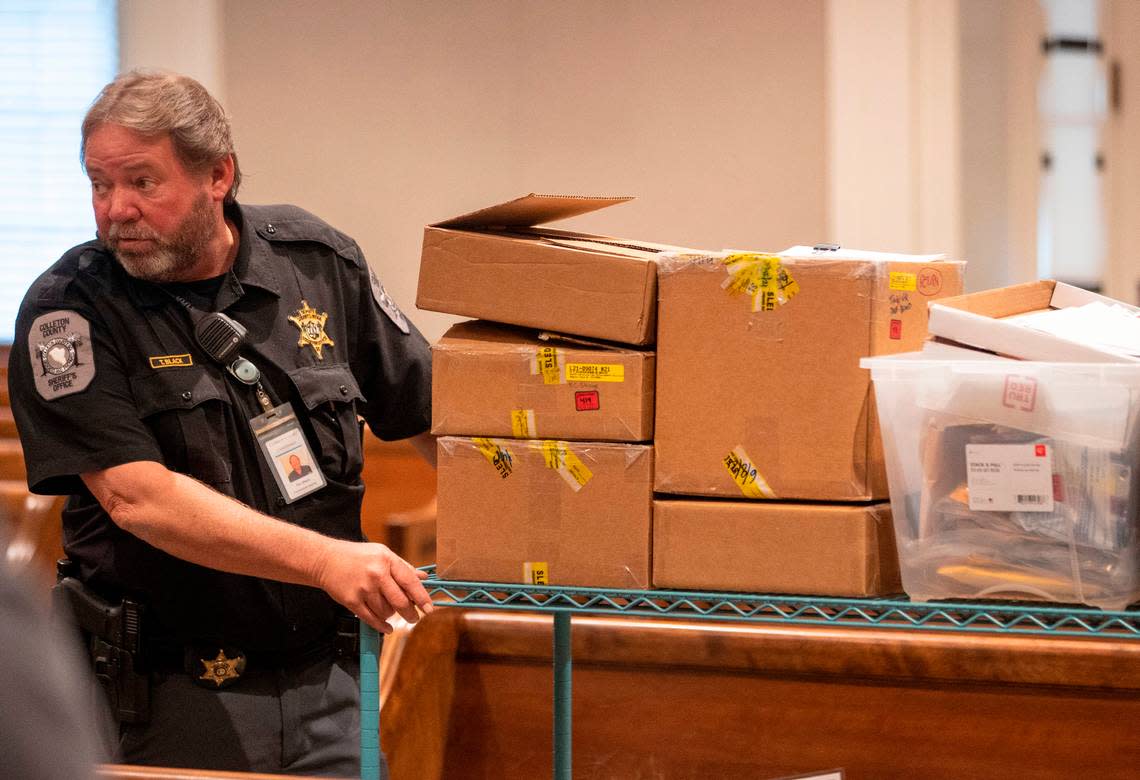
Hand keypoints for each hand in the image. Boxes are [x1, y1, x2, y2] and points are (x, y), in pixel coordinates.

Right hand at [315, 540, 432, 633]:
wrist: (325, 560)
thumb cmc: (356, 556)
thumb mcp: (382, 554)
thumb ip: (403, 567)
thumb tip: (423, 578)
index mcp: (386, 560)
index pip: (410, 582)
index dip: (422, 597)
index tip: (429, 608)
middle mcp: (376, 574)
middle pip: (400, 601)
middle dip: (411, 613)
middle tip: (414, 618)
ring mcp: (363, 589)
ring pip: (386, 611)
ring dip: (391, 615)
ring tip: (388, 609)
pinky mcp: (352, 601)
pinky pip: (371, 619)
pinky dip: (382, 625)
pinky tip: (387, 627)